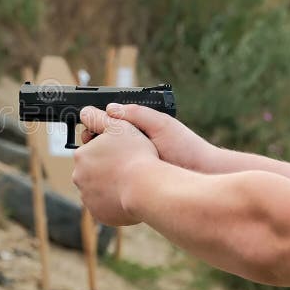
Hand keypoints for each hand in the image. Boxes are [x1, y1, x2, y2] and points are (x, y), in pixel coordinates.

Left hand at [72, 106, 158, 225]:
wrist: (146, 188)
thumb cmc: (135, 155)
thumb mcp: (118, 126)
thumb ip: (98, 117)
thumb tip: (85, 112)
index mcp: (81, 156)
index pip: (90, 150)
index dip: (106, 149)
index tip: (121, 151)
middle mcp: (79, 177)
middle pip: (92, 170)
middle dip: (106, 167)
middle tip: (127, 165)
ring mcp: (87, 198)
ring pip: (98, 188)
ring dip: (110, 184)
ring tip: (130, 180)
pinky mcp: (98, 214)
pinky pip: (105, 206)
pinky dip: (113, 201)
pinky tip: (128, 194)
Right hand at [82, 103, 217, 172]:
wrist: (202, 173)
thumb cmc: (185, 147)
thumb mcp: (160, 124)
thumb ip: (136, 114)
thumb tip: (109, 108)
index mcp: (140, 130)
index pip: (111, 124)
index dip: (97, 125)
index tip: (88, 127)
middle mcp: (135, 146)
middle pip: (105, 143)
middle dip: (94, 143)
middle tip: (87, 144)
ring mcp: (134, 164)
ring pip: (107, 161)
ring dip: (97, 160)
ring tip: (91, 160)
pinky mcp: (135, 180)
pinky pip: (115, 176)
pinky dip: (106, 175)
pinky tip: (101, 175)